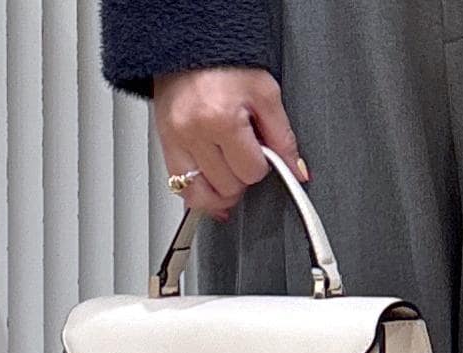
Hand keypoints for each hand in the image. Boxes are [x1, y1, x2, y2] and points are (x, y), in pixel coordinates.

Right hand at [153, 67, 308, 221]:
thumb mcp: (265, 94)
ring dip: (221, 191)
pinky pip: (181, 190)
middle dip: (242, 177)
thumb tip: (297, 172)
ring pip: (202, 196)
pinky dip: (199, 196)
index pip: (251, 171)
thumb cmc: (227, 65)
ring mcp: (176, 140)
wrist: (191, 47)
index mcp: (222, 117)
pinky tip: (210, 190)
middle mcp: (194, 132)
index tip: (260, 152)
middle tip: (243, 156)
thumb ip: (283, 138)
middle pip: (228, 187)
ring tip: (229, 175)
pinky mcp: (165, 146)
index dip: (262, 166)